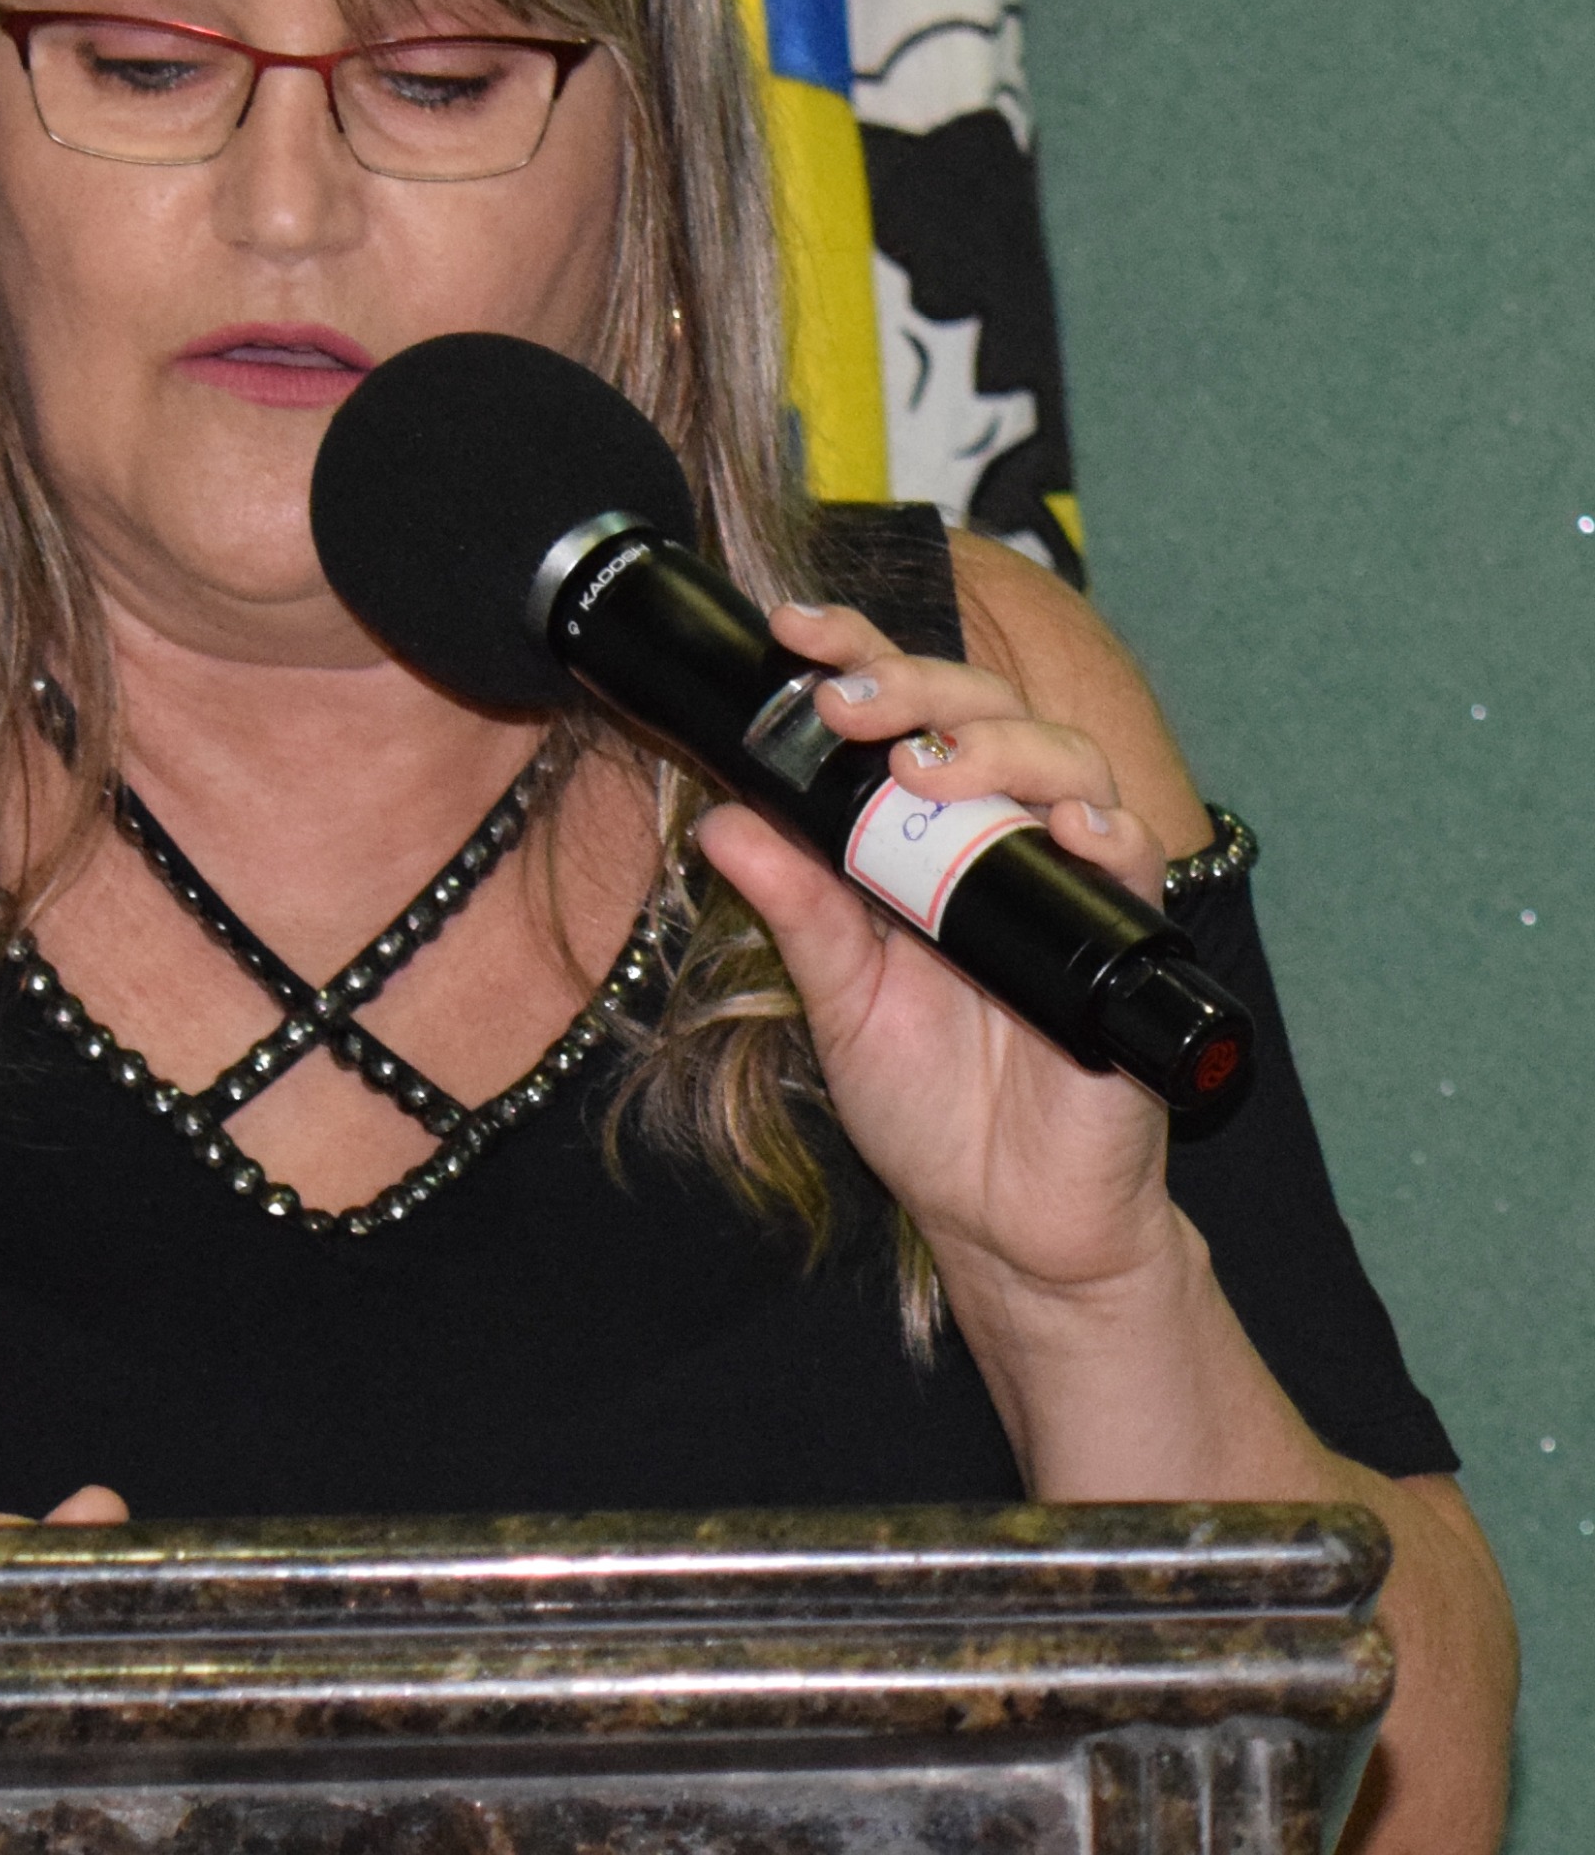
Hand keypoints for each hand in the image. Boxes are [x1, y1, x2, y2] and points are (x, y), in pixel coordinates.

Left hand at [690, 596, 1181, 1312]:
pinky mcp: (1125, 945)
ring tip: (926, 764)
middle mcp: (1005, 845)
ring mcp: (1071, 886)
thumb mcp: (840, 1002)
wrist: (1002, 1218)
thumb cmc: (930, 1109)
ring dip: (997, 747)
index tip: (794, 636)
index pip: (905, 719)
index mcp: (930, 844)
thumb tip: (723, 820)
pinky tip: (1066, 827)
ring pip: (1066, 766)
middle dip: (914, 688)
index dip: (861, 662)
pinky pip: (1132, 867)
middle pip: (986, 713)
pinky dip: (1105, 836)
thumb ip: (795, 910)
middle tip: (844, 701)